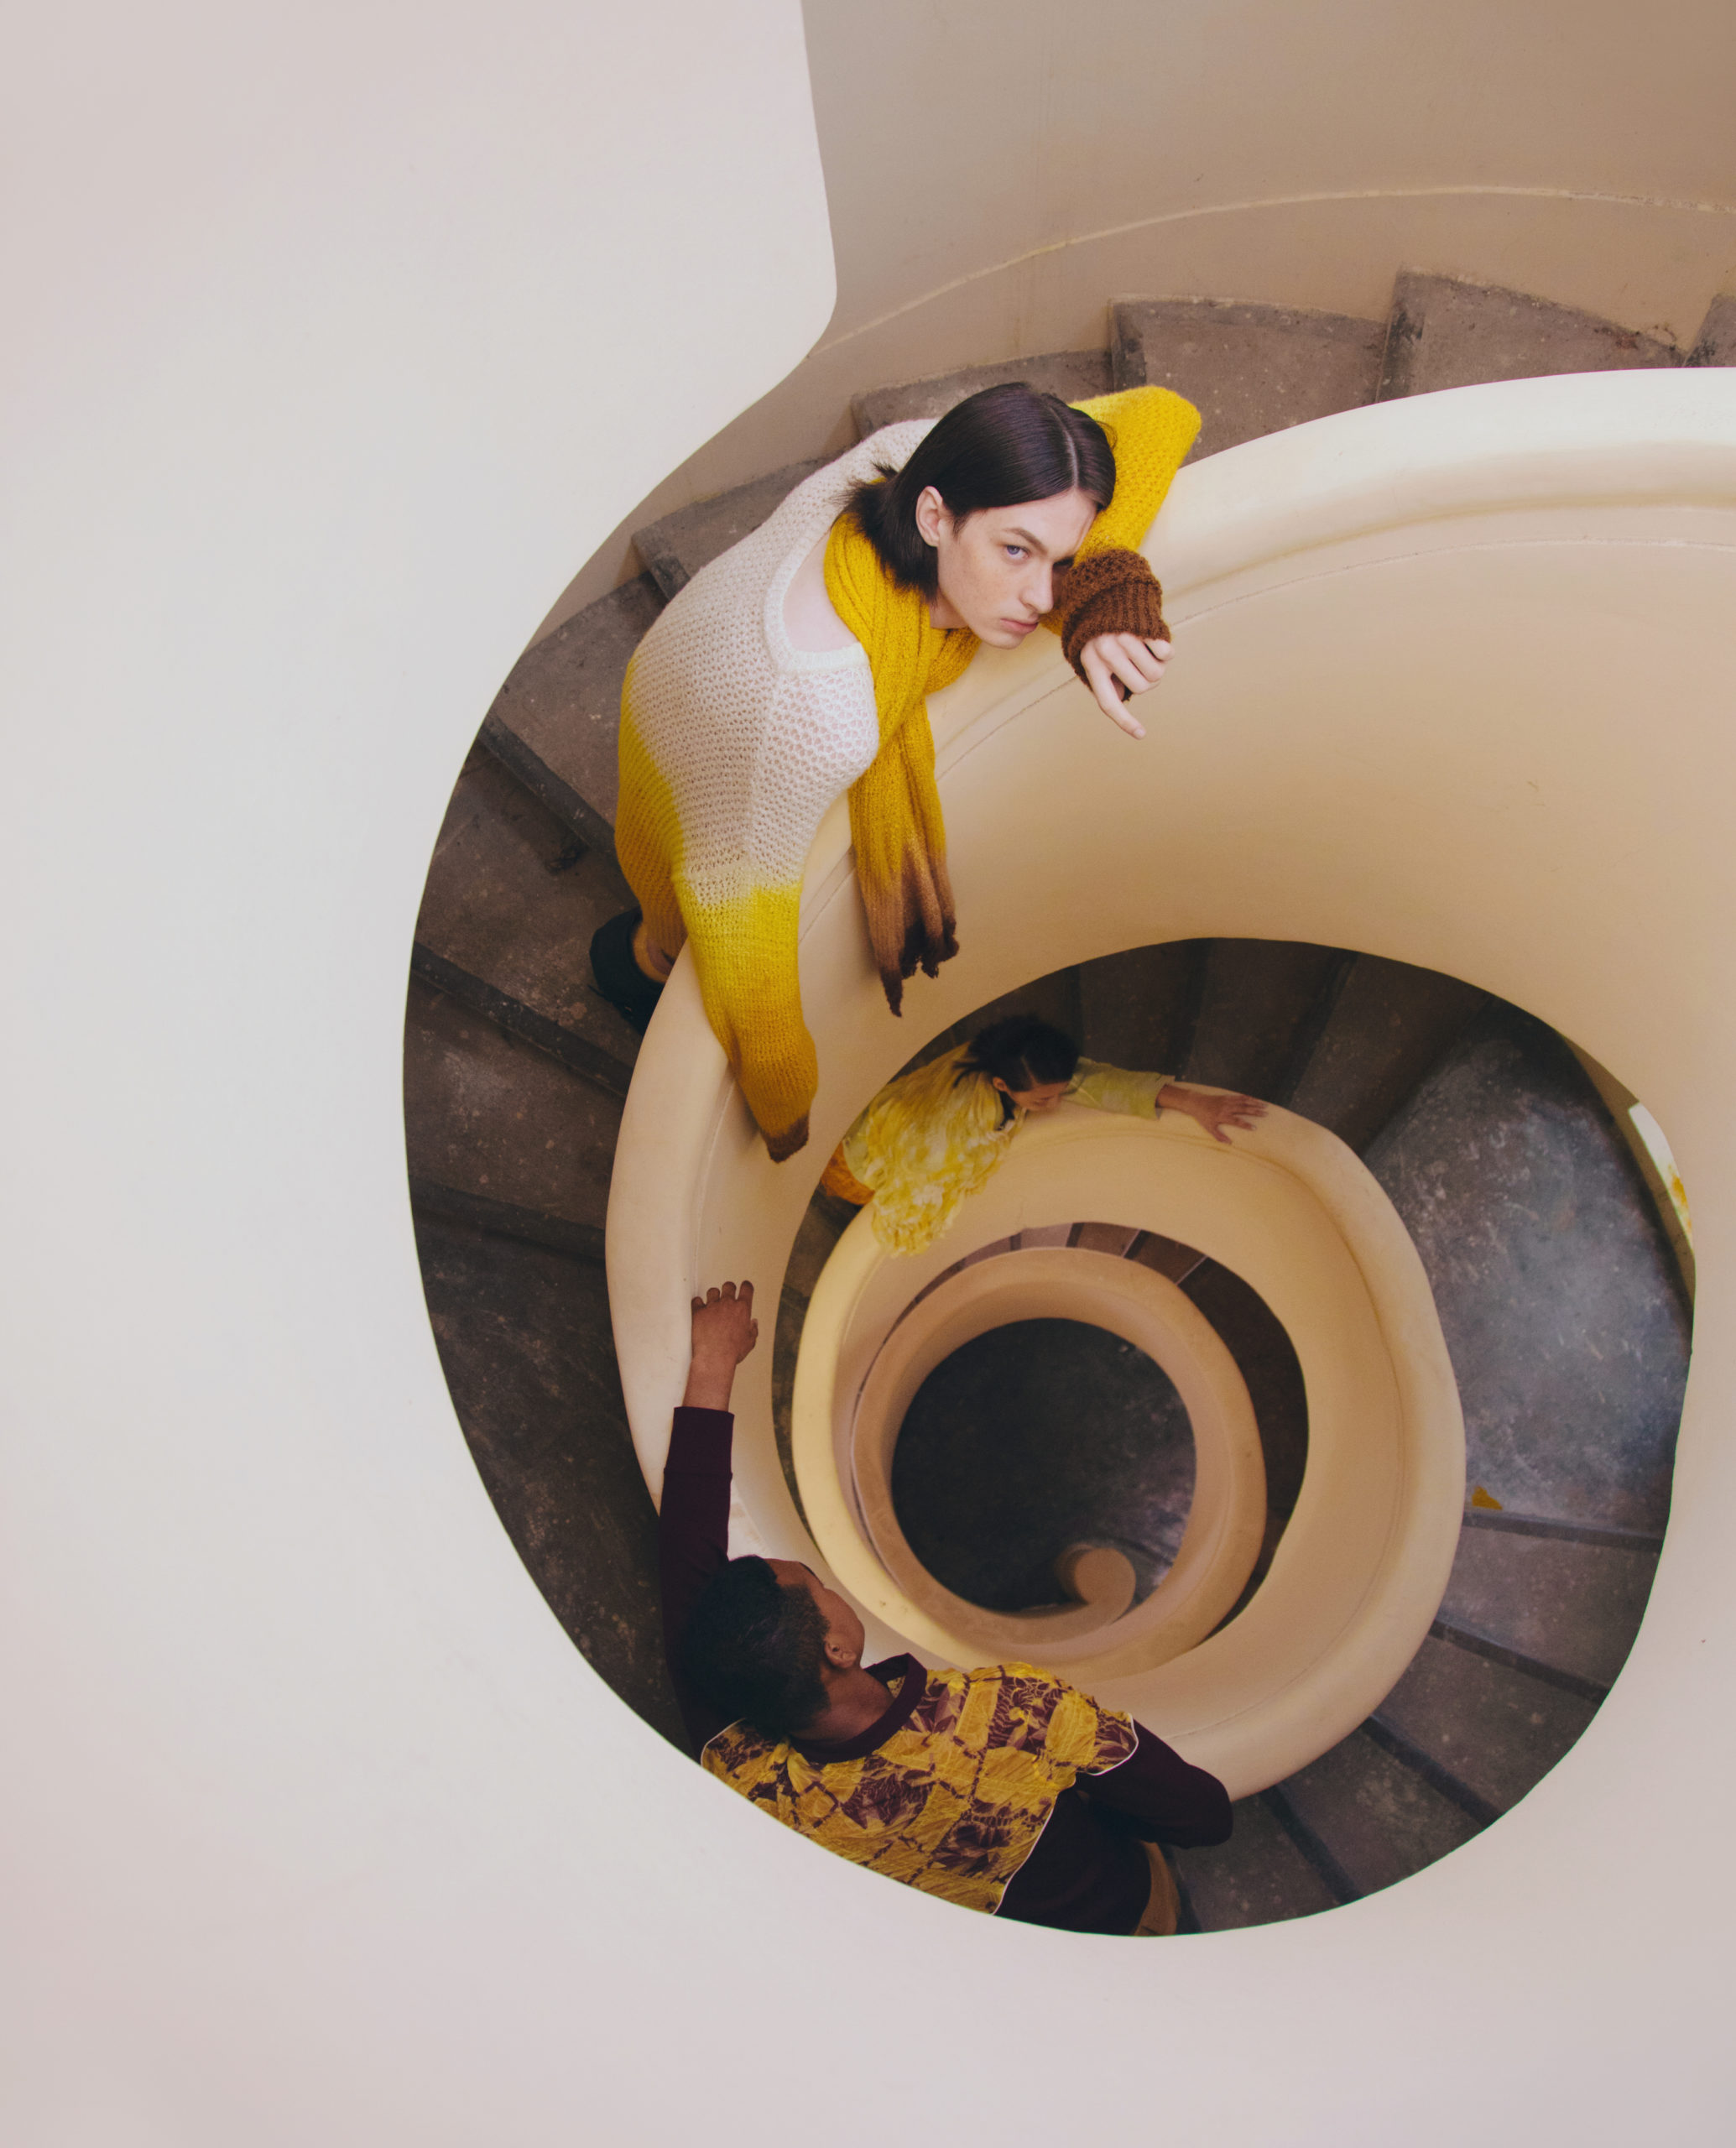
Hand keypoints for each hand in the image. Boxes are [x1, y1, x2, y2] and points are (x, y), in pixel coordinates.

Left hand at [683, 1281, 758, 1410]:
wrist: (714, 1358)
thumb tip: (753, 1323)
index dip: (746, 1287)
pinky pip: (697, 1301)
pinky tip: (699, 1310)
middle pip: (729, 1286)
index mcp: (742, 1309)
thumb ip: (753, 1330)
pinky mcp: (698, 1312)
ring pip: (713, 1291)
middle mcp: (727, 1304)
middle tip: (727, 1297)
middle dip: (729, 1289)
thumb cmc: (732, 1352)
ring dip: (714, 1296)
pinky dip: (698, 1304)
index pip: (747, 1288)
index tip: (744, 1288)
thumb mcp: (749, 1342)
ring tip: (713, 1306)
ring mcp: (712, 1306)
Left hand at [1078, 630, 1171, 737]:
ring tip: (1146, 650)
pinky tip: (1153, 639)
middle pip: (1141, 688)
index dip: (1125, 721)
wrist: (1110, 590)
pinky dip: (1165, 650)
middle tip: (1142, 665)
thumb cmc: (1103, 629)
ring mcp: (1125, 639)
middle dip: (1147, 681)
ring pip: (1157, 674)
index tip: (1141, 734)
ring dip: (1158, 666)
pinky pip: (1166, 653)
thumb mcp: (1094, 653)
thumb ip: (1106, 678)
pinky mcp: (1143, 626)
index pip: (1109, 702)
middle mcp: (1106, 652)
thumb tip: (1125, 697)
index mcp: (1091, 664)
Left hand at [1159, 1084, 1266, 1144]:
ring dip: (1255, 1103)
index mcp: (1223, 1116)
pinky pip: (1239, 1096)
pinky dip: (1248, 1098)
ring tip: (1265, 1105)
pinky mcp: (1227, 1096)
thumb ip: (1219, 1136)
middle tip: (1265, 1114)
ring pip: (1244, 1101)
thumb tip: (1229, 1143)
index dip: (1246, 1125)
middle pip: (1244, 1109)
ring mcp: (1227, 1101)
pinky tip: (1255, 1099)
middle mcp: (1227, 1107)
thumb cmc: (1203, 1117)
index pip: (1237, 1121)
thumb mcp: (1209, 1128)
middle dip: (1255, 1111)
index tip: (1255, 1128)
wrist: (1196, 1103)